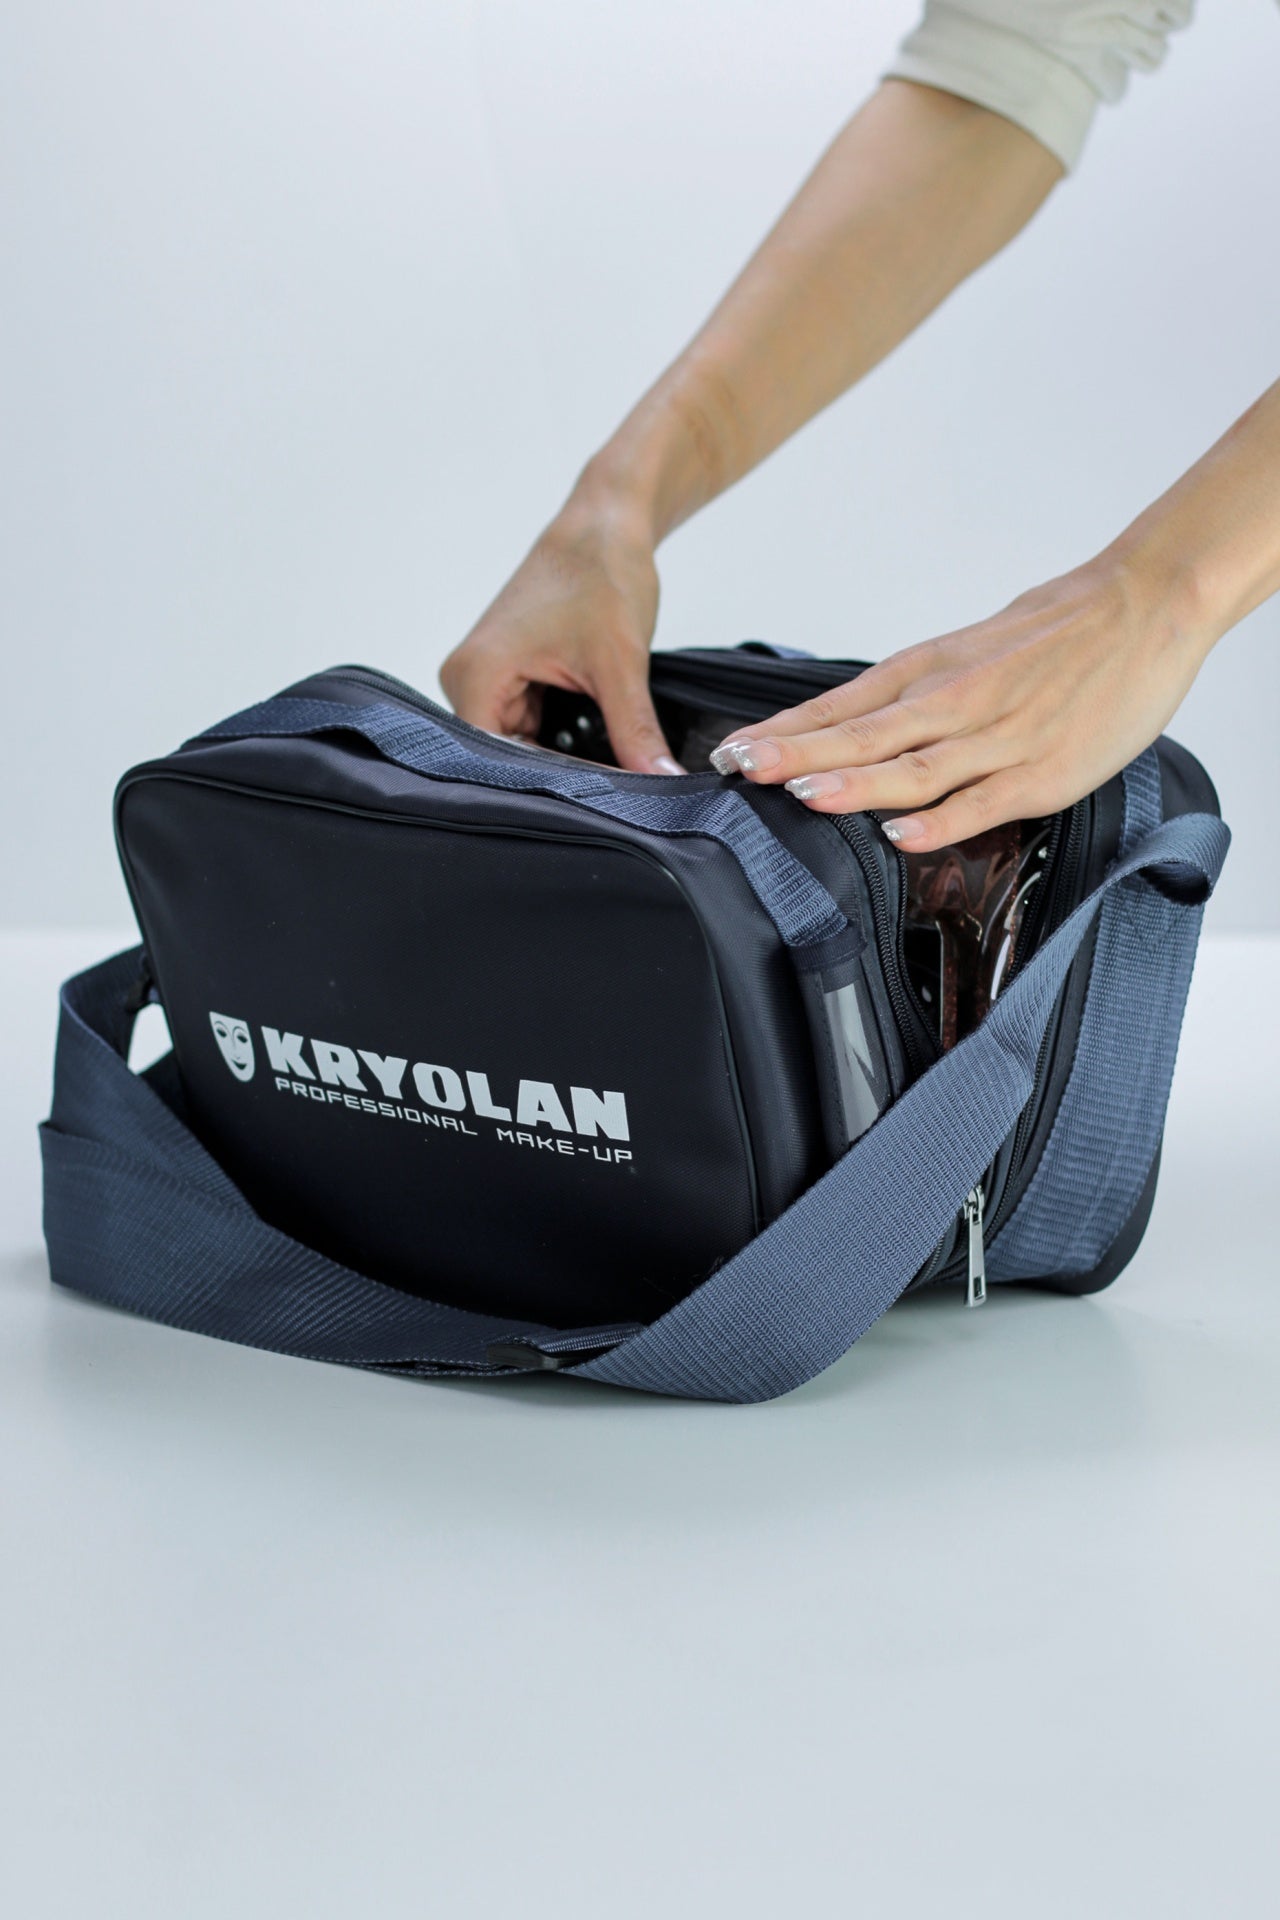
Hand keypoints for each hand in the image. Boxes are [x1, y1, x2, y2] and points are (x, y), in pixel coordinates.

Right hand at [439, 502, 683, 773]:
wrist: (603, 526)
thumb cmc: (600, 574)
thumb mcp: (621, 663)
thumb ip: (635, 730)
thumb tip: (662, 783)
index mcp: (474, 676)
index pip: (501, 760)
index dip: (554, 785)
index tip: (607, 804)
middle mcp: (465, 681)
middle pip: (507, 757)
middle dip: (561, 775)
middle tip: (615, 800)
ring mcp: (483, 680)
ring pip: (522, 747)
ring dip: (564, 759)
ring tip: (609, 776)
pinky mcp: (505, 678)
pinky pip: (529, 727)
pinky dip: (564, 739)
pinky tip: (596, 751)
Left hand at [709, 558, 1211, 851]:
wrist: (1145, 605)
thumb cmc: (1056, 631)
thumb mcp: (967, 651)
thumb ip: (912, 696)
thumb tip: (851, 730)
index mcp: (929, 671)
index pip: (841, 708)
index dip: (784, 733)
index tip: (730, 753)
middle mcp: (953, 701)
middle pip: (861, 735)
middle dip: (793, 755)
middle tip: (736, 769)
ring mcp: (997, 738)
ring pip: (912, 767)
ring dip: (853, 784)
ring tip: (800, 795)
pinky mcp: (1042, 772)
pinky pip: (982, 800)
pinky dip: (939, 820)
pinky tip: (898, 834)